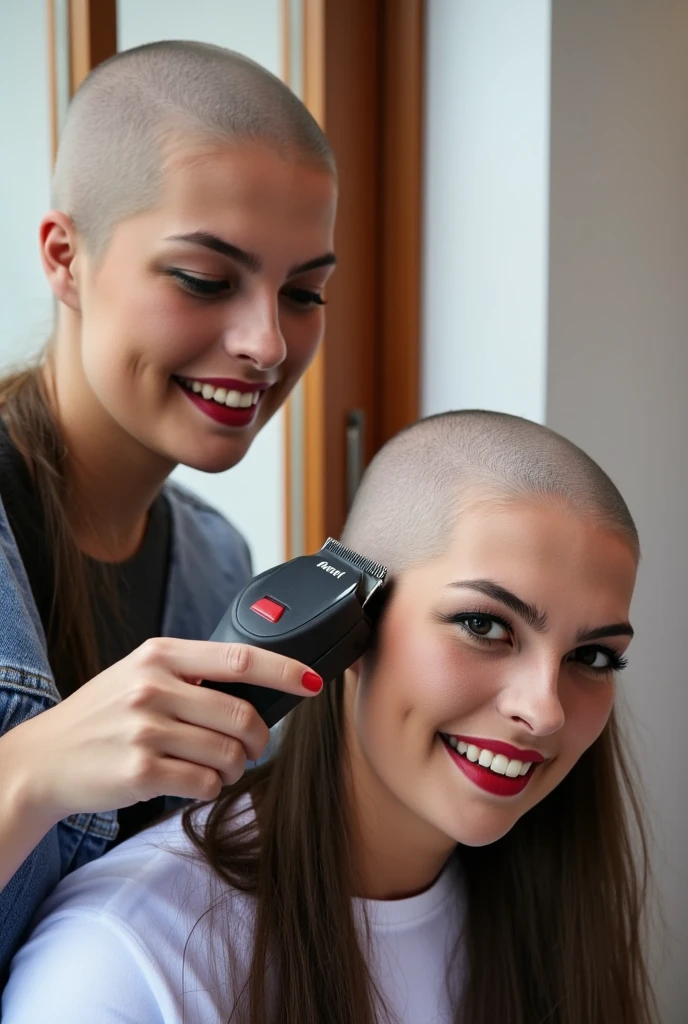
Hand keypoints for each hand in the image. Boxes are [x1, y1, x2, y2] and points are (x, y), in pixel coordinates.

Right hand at [8, 637, 321, 825]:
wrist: (42, 760)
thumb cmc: (103, 716)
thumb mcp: (140, 674)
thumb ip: (192, 673)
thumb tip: (260, 685)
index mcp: (160, 654)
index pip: (240, 656)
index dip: (285, 670)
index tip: (313, 681)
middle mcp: (153, 686)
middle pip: (242, 714)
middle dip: (258, 738)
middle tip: (250, 746)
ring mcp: (146, 729)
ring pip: (228, 754)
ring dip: (234, 768)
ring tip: (215, 768)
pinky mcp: (141, 771)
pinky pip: (205, 784)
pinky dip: (210, 788)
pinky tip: (192, 782)